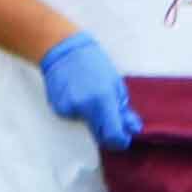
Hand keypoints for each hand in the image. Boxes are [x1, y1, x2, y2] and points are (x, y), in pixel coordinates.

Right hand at [38, 32, 141, 150]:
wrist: (63, 51)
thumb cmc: (94, 63)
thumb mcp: (115, 84)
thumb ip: (123, 109)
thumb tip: (132, 128)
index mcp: (102, 100)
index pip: (113, 135)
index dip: (120, 141)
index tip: (123, 139)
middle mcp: (84, 108)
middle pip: (99, 135)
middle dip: (107, 131)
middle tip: (109, 117)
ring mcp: (68, 109)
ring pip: (86, 126)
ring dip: (92, 118)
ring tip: (89, 96)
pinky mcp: (58, 108)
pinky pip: (73, 118)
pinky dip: (78, 111)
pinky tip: (76, 94)